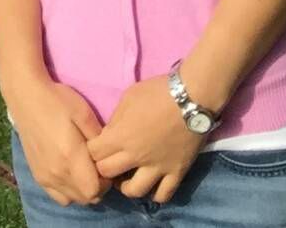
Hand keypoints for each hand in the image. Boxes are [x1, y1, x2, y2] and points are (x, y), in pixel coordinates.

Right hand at [6, 73, 116, 207]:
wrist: (26, 97)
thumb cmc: (58, 101)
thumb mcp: (84, 113)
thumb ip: (98, 138)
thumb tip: (108, 155)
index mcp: (70, 158)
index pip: (94, 191)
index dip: (105, 182)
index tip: (106, 165)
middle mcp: (56, 174)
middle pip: (84, 199)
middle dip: (97, 187)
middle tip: (98, 166)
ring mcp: (44, 177)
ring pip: (72, 199)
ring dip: (82, 190)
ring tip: (85, 169)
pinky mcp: (37, 176)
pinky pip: (57, 196)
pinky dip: (68, 191)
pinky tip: (70, 172)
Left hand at [85, 74, 209, 204]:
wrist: (192, 95)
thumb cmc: (158, 91)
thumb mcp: (129, 96)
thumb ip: (116, 119)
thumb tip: (109, 134)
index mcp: (121, 136)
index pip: (94, 153)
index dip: (92, 149)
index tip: (96, 145)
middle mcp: (136, 156)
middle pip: (108, 173)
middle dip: (103, 167)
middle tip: (109, 161)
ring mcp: (157, 167)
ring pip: (134, 191)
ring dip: (126, 187)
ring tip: (128, 178)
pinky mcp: (176, 172)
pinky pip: (163, 195)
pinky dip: (155, 193)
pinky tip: (152, 184)